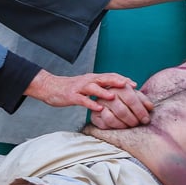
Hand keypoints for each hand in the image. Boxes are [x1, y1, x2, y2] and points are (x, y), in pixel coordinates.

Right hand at [24, 70, 152, 122]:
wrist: (50, 87)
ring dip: (104, 92)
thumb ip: (100, 88)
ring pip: (93, 88)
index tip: (134, 84)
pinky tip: (99, 108)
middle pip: (104, 78)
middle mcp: (88, 81)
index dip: (122, 79)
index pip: (110, 76)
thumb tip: (116, 93)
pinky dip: (91, 103)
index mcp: (93, 78)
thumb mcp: (87, 86)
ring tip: (114, 97)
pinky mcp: (72, 96)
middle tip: (130, 86)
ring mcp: (79, 88)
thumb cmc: (71, 89)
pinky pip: (82, 100)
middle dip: (117, 81)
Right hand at [89, 87, 154, 128]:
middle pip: (122, 110)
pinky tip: (121, 126)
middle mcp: (108, 93)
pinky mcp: (94, 115)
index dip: (140, 111)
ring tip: (130, 125)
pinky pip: (104, 124)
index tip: (146, 119)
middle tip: (138, 124)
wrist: (109, 101)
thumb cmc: (127, 99)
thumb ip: (143, 101)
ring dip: (124, 124)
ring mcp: (100, 104)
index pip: (131, 99)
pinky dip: (115, 126)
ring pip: (112, 118)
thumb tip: (150, 108)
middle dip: (132, 120)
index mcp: (120, 86)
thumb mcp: (136, 96)